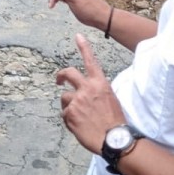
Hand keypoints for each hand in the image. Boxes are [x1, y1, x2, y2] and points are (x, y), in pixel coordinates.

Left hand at [56, 34, 125, 152]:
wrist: (114, 138)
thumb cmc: (114, 121)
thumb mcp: (110, 99)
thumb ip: (96, 92)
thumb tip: (86, 93)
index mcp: (100, 83)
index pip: (91, 61)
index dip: (84, 47)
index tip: (78, 36)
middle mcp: (87, 88)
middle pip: (68, 73)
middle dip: (61, 75)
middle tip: (58, 80)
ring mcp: (76, 100)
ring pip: (65, 98)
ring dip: (69, 106)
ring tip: (81, 118)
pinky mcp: (69, 113)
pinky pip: (65, 114)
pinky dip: (70, 120)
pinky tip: (80, 127)